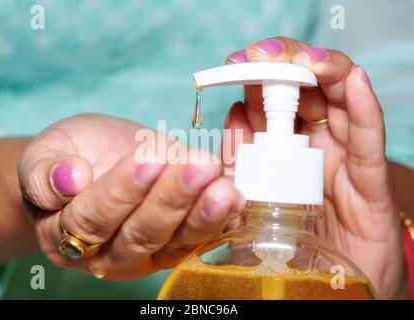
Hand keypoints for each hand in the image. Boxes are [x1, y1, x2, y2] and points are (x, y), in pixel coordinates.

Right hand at [18, 113, 243, 278]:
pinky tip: (239, 197)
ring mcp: (149, 253)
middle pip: (142, 234)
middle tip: (199, 167)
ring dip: (204, 215)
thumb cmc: (66, 159)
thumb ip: (44, 173)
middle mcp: (109, 254)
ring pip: (177, 242)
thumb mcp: (43, 155)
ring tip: (226, 187)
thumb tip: (67, 179)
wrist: (90, 164)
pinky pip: (203, 237)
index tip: (149, 159)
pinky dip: (224, 219)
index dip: (122, 190)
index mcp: (66, 235)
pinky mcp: (179, 243)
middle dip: (173, 199)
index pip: (94, 218)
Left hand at [224, 37, 408, 298]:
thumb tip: (233, 114)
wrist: (328, 288)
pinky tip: (354, 82)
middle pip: (308, 90)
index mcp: (287, 147)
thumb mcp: (251, 197)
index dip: (257, 76)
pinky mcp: (368, 182)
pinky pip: (368, 140)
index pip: (275, 99)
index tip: (234, 64)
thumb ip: (241, 160)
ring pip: (340, 103)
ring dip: (322, 73)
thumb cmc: (288, 242)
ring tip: (302, 59)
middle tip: (259, 55)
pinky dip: (364, 109)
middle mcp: (318, 145)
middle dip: (285, 65)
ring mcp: (345, 159)